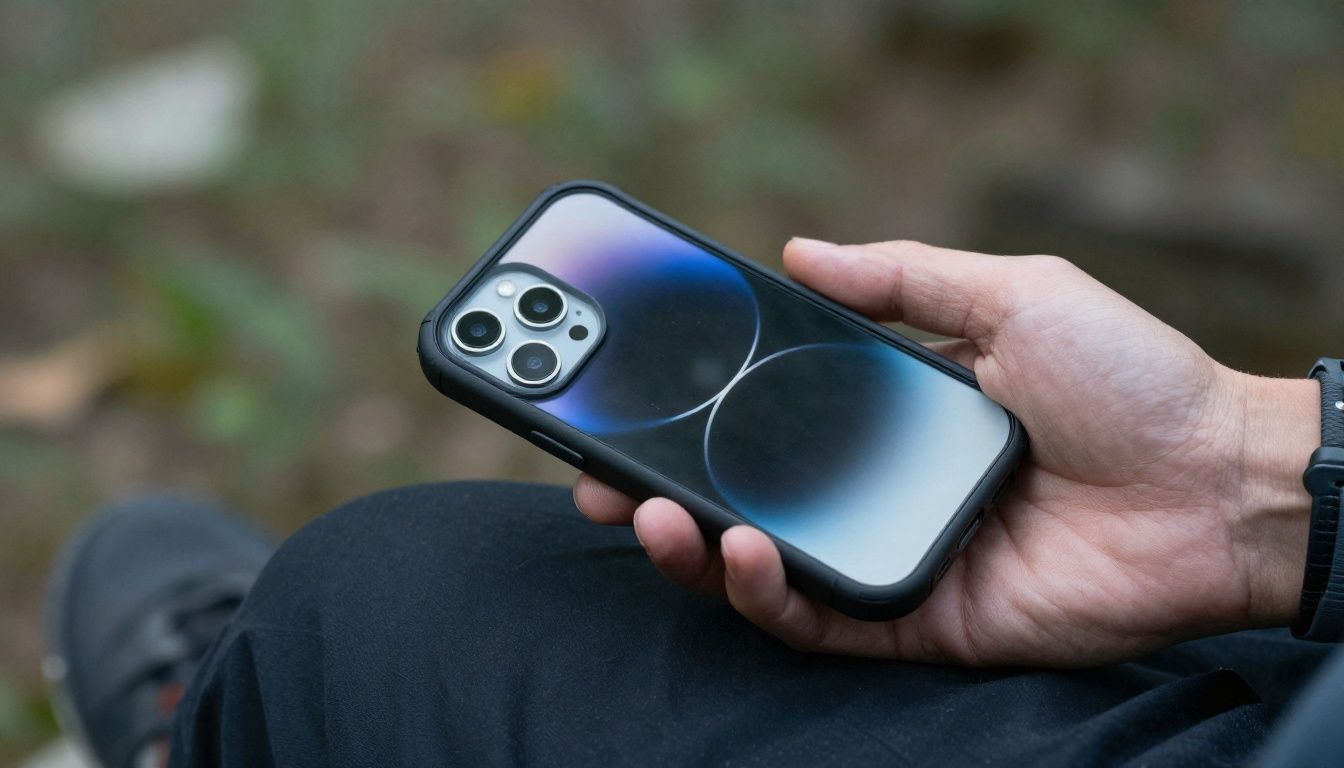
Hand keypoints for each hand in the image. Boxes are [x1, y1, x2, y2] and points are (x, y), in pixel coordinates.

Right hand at [574, 239, 1317, 666]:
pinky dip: (768, 591)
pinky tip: (739, 546)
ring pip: (766, 568)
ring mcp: (896, 557)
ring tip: (648, 509)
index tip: (630, 397)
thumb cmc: (1128, 378)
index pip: (769, 419)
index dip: (696, 414)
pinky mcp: (920, 620)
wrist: (1218, 481)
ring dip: (694, 545)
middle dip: (661, 492)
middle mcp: (882, 489)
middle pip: (747, 499)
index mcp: (894, 416)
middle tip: (597, 473)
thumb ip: (902, 276)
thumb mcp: (1009, 293)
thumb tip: (801, 250)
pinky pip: (822, 618)